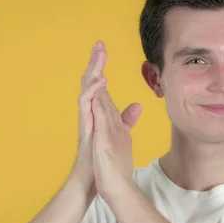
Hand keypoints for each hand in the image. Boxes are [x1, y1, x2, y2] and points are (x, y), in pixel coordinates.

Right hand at [91, 46, 141, 203]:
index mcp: (99, 111)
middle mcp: (91, 112)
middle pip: (91, 81)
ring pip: (86, 89)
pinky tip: (101, 81)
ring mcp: (87, 119)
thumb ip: (127, 119)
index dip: (101, 65)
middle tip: (99, 43)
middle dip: (95, 62)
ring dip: (93, 71)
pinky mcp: (86, 128)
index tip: (104, 49)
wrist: (98, 178)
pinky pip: (86, 106)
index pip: (100, 83)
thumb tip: (137, 106)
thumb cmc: (105, 158)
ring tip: (100, 55)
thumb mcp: (121, 134)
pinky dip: (93, 92)